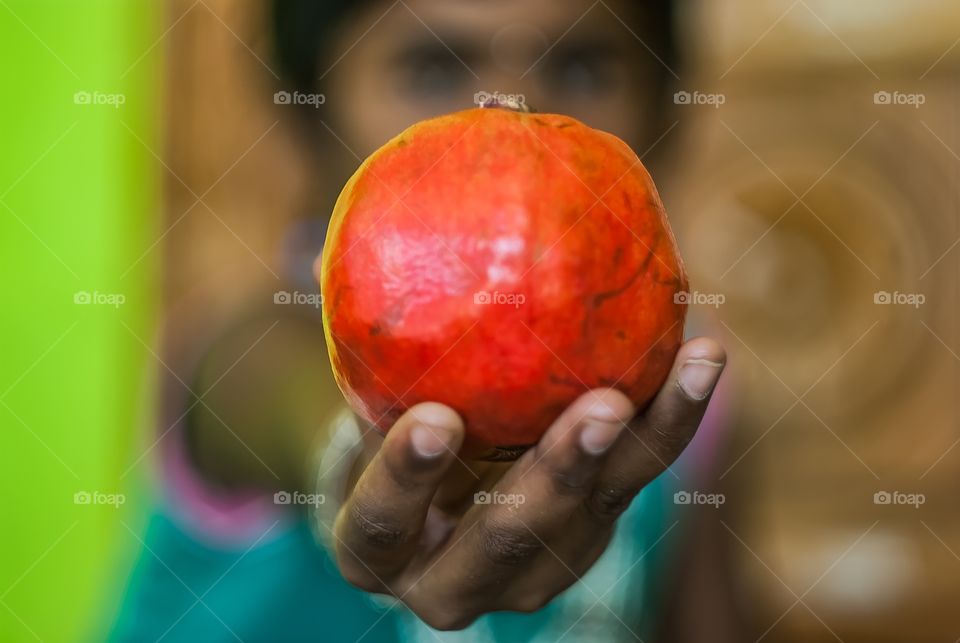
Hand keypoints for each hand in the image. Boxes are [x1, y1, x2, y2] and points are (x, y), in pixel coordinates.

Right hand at [327, 337, 724, 630]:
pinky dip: (668, 421)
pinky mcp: (583, 537)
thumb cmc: (371, 433)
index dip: (405, 482)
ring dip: (644, 444)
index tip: (436, 419)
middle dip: (555, 478)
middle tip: (596, 406)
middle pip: (506, 542)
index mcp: (373, 548)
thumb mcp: (349, 399)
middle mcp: (452, 579)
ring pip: (591, 519)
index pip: (379, 524)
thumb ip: (351, 344)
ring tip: (695, 364)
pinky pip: (633, 483)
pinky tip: (701, 354)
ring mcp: (528, 570)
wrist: (418, 494)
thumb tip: (320, 247)